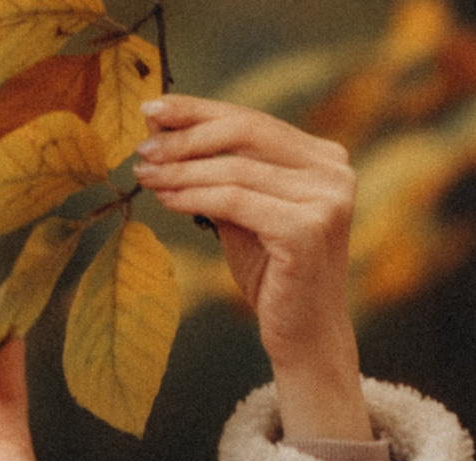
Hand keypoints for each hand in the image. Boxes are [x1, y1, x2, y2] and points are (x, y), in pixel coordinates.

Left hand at [132, 95, 373, 442]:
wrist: (304, 337)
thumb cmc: (271, 275)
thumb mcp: (242, 213)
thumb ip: (215, 171)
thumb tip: (159, 126)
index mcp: (324, 158)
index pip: (252, 121)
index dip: (199, 110)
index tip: (151, 108)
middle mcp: (334, 170)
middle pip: (245, 133)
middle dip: (186, 137)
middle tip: (141, 148)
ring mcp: (326, 199)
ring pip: (235, 169)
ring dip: (181, 170)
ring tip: (144, 175)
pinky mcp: (308, 230)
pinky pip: (235, 201)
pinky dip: (194, 196)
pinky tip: (165, 199)